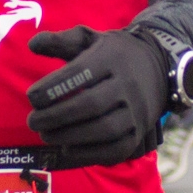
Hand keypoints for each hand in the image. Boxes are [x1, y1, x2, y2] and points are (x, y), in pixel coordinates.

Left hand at [26, 26, 168, 166]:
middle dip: (57, 116)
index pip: (80, 73)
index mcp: (112, 57)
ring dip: (70, 136)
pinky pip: (116, 149)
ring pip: (105, 129)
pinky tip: (67, 149)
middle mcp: (127, 84)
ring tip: (46, 135)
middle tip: (33, 121)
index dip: (54, 87)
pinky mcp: (138, 133)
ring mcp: (136, 111)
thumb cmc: (113, 54)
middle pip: (91, 104)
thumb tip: (32, 45)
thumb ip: (60, 41)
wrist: (159, 66)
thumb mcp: (90, 39)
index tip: (33, 97)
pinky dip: (89, 154)